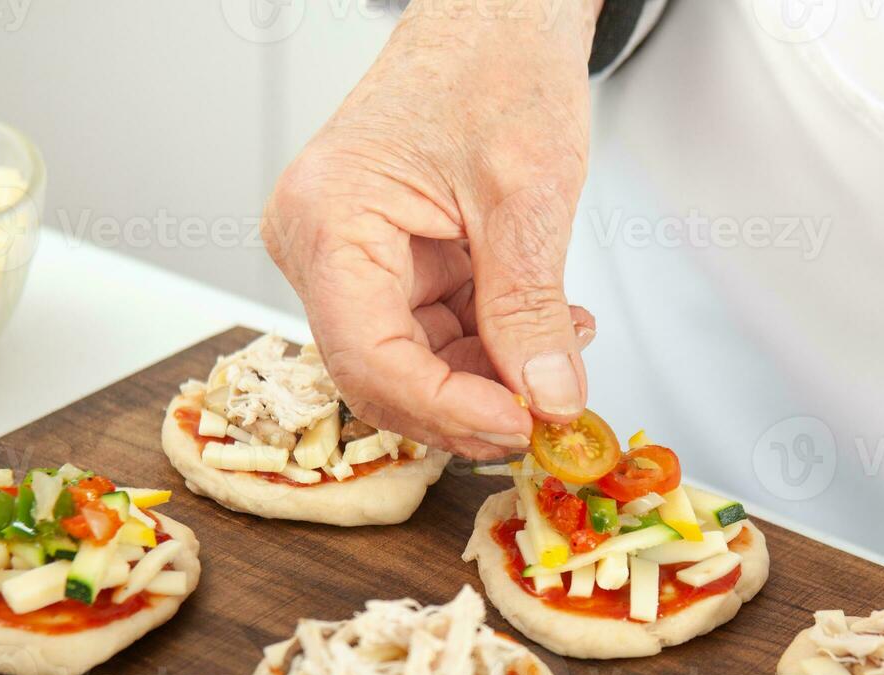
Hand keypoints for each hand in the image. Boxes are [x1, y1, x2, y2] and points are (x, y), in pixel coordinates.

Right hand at [262, 0, 601, 458]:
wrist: (497, 18)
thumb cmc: (494, 66)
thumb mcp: (527, 194)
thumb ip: (529, 307)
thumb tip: (546, 397)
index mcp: (330, 219)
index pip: (367, 355)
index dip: (443, 407)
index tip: (517, 424)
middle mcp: (322, 246)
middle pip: (383, 372)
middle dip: (468, 403)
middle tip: (544, 415)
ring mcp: (354, 260)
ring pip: (414, 362)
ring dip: (491, 377)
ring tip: (561, 356)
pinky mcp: (392, 265)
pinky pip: (434, 333)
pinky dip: (492, 346)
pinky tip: (545, 332)